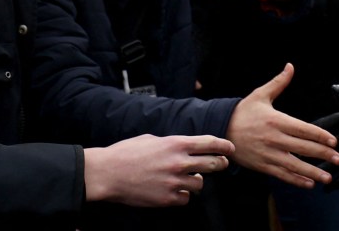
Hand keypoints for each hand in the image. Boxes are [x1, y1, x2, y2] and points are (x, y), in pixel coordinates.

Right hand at [83, 133, 233, 207]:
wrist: (108, 174)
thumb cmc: (126, 153)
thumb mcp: (152, 139)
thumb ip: (172, 143)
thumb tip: (184, 147)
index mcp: (176, 143)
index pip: (210, 143)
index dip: (224, 146)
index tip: (230, 148)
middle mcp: (179, 162)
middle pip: (213, 164)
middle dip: (220, 164)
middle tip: (221, 164)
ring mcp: (174, 182)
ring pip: (200, 184)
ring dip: (197, 181)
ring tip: (187, 179)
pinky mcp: (167, 199)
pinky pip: (186, 198)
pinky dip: (183, 195)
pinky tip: (174, 191)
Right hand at [227, 63, 338, 187]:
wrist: (220, 128)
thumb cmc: (242, 111)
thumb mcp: (260, 95)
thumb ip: (279, 82)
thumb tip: (290, 67)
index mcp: (276, 120)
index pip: (303, 129)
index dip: (320, 136)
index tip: (334, 141)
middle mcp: (274, 138)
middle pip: (303, 148)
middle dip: (323, 154)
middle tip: (338, 159)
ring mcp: (268, 153)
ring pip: (294, 165)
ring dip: (313, 172)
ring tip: (327, 177)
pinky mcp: (262, 165)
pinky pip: (282, 174)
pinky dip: (295, 180)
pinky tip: (308, 183)